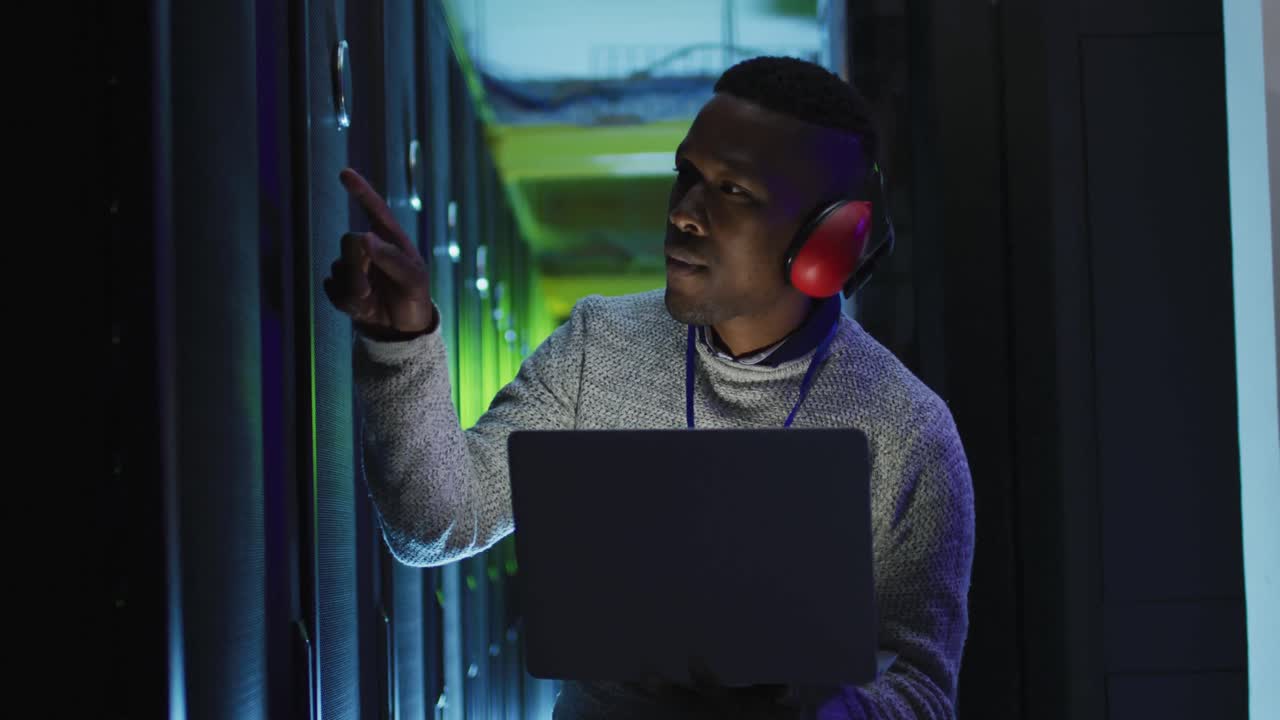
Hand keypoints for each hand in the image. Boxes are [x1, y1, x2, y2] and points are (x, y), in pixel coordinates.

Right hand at [323, 168, 434, 337]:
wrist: (402, 330)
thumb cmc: (415, 298)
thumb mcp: (414, 280)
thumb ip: (392, 258)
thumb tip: (365, 236)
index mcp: (391, 240)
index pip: (375, 209)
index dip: (361, 190)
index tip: (345, 173)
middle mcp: (369, 248)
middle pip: (348, 241)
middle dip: (356, 268)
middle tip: (367, 291)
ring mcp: (354, 266)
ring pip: (338, 268)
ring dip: (353, 290)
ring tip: (371, 303)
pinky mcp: (341, 286)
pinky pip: (331, 287)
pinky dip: (344, 301)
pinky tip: (360, 308)